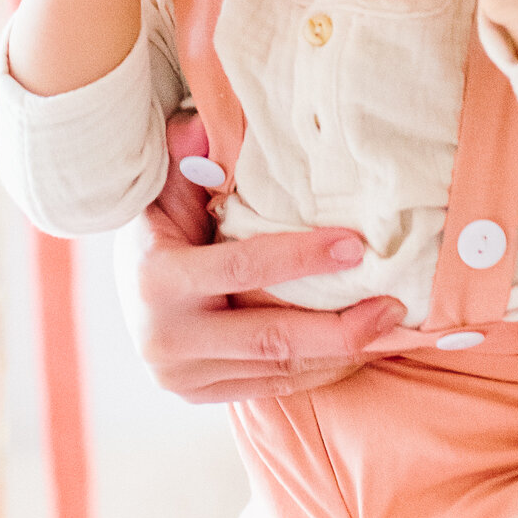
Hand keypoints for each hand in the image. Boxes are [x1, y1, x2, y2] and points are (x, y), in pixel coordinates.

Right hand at [115, 115, 406, 399]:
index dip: (302, 258)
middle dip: (339, 328)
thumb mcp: (166, 187)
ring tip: (388, 329)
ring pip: (276, 370)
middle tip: (393, 307)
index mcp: (158, 279)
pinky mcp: (196, 394)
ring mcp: (180, 375)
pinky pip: (270, 388)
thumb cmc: (159, 225)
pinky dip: (318, 373)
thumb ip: (188, 156)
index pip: (242, 268)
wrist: (124, 287)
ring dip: (339, 354)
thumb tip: (205, 123)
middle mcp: (166, 337)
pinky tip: (355, 352)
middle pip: (269, 339)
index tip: (356, 245)